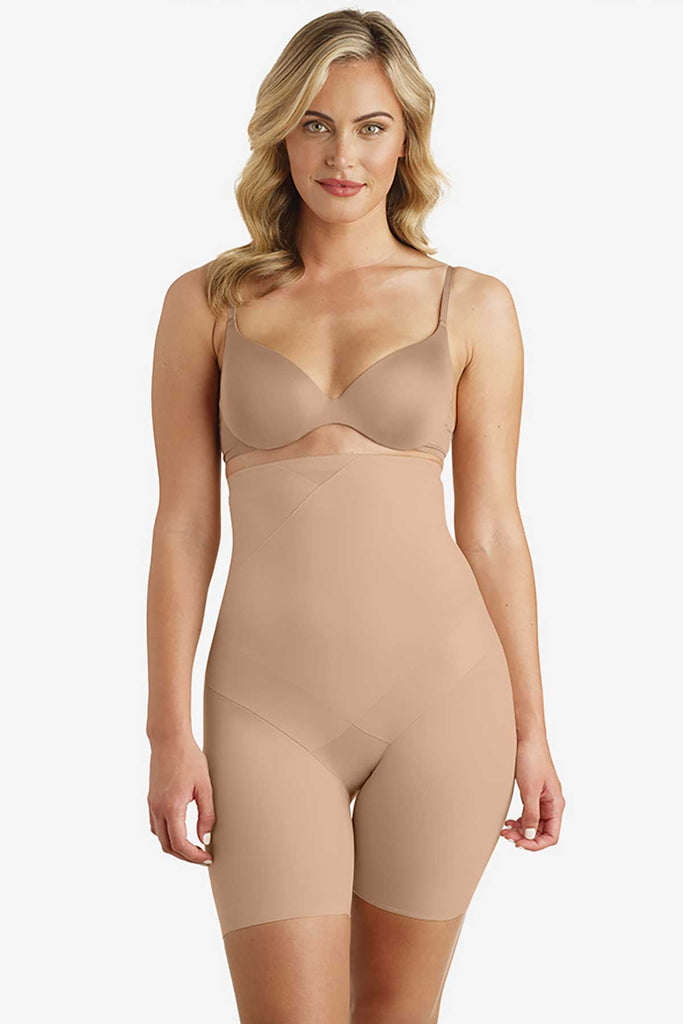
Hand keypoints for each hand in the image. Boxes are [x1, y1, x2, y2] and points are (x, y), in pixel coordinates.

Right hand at [147, 734, 215, 864]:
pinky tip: (180, 831)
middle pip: (167, 846)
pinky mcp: (151, 799)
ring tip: (193, 846)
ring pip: (159, 837)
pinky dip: (167, 834)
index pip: (180, 844)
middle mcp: (157, 809)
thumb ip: (206, 814)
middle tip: (203, 856)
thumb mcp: (205, 786)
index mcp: (171, 807)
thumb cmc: (189, 759)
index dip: (194, 856)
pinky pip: (155, 826)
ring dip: (175, 847)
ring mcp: (151, 804)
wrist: (169, 740)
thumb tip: (206, 838)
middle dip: (185, 856)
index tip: (207, 857)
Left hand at [501, 735, 564, 849]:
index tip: (519, 843)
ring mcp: (543, 798)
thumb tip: (529, 835)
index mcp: (556, 804)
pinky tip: (509, 821)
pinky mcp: (533, 792)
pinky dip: (519, 820)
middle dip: (525, 837)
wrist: (527, 737)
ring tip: (505, 830)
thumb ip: (530, 814)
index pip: (552, 836)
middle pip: (542, 831)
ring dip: (521, 830)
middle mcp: (552, 803)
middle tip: (507, 836)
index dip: (535, 844)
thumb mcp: (530, 790)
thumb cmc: (532, 759)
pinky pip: (529, 813)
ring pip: (534, 823)